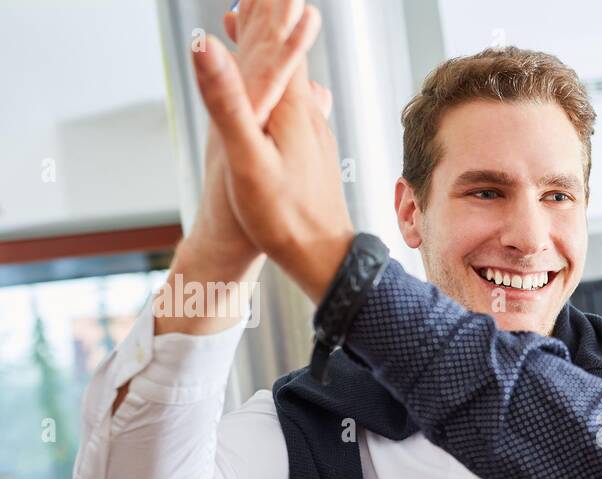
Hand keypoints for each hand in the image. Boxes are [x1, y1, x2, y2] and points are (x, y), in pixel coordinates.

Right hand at [161, 4, 329, 331]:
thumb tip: (206, 45)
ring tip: (248, 35)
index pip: (277, 43)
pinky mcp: (312, 154)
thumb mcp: (246, 159)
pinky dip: (277, 89)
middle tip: (245, 3)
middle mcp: (308, 115)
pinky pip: (293, 108)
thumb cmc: (286, 218)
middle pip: (285, 57)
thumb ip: (227, 102)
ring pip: (290, 82)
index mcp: (291, 108)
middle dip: (265, 28)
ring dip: (270, 56)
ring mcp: (313, 135)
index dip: (262, 15)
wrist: (324, 260)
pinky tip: (271, 101)